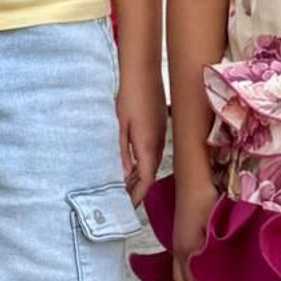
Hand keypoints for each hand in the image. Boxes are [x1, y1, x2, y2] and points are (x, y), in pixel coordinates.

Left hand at [114, 63, 165, 204]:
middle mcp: (158, 144)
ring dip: (139, 176)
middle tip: (121, 200)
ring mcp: (161, 135)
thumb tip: (123, 175)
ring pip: (151, 163)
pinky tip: (131, 164)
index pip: (145, 180)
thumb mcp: (120, 126)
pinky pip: (152, 152)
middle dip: (137, 189)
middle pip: (149, 175)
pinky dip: (142, 163)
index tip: (126, 206)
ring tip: (123, 186)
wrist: (143, 73)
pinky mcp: (159, 128)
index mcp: (147, 146)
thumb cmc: (129, 97)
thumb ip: (122, 151)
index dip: (137, 196)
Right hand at [171, 178, 217, 280]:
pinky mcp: (178, 239)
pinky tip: (195, 279)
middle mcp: (179, 251)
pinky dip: (186, 279)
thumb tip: (225, 272)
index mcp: (189, 250)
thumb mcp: (214, 227)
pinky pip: (178, 266)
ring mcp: (177, 245)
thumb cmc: (206, 200)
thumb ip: (215, 250)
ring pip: (179, 276)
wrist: (191, 181)